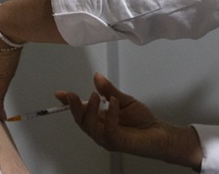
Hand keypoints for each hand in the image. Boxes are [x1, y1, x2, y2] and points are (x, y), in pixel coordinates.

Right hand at [55, 73, 201, 168]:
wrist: (158, 133)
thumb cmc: (141, 119)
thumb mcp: (123, 100)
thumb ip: (109, 90)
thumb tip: (96, 76)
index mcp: (99, 119)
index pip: (81, 111)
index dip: (69, 103)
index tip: (60, 93)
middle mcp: (100, 130)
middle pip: (81, 120)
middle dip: (74, 107)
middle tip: (72, 94)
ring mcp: (106, 138)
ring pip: (90, 126)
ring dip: (90, 110)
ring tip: (95, 95)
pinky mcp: (117, 142)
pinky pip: (109, 129)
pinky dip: (110, 115)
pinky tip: (112, 103)